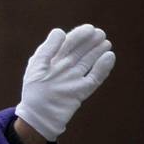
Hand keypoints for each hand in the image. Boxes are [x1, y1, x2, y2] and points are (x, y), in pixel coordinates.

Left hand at [15, 24, 114, 141]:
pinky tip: (109, 57)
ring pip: (88, 62)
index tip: (89, 28)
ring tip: (106, 42)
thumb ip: (48, 49)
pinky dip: (102, 68)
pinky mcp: (82, 91)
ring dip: (97, 52)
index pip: (67, 44)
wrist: (37, 115)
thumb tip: (60, 30)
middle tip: (101, 33)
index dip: (78, 35)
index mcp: (52, 61)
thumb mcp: (37, 66)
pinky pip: (95, 77)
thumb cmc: (33, 90)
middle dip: (90, 42)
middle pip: (80, 52)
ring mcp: (74, 79)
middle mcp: (65, 68)